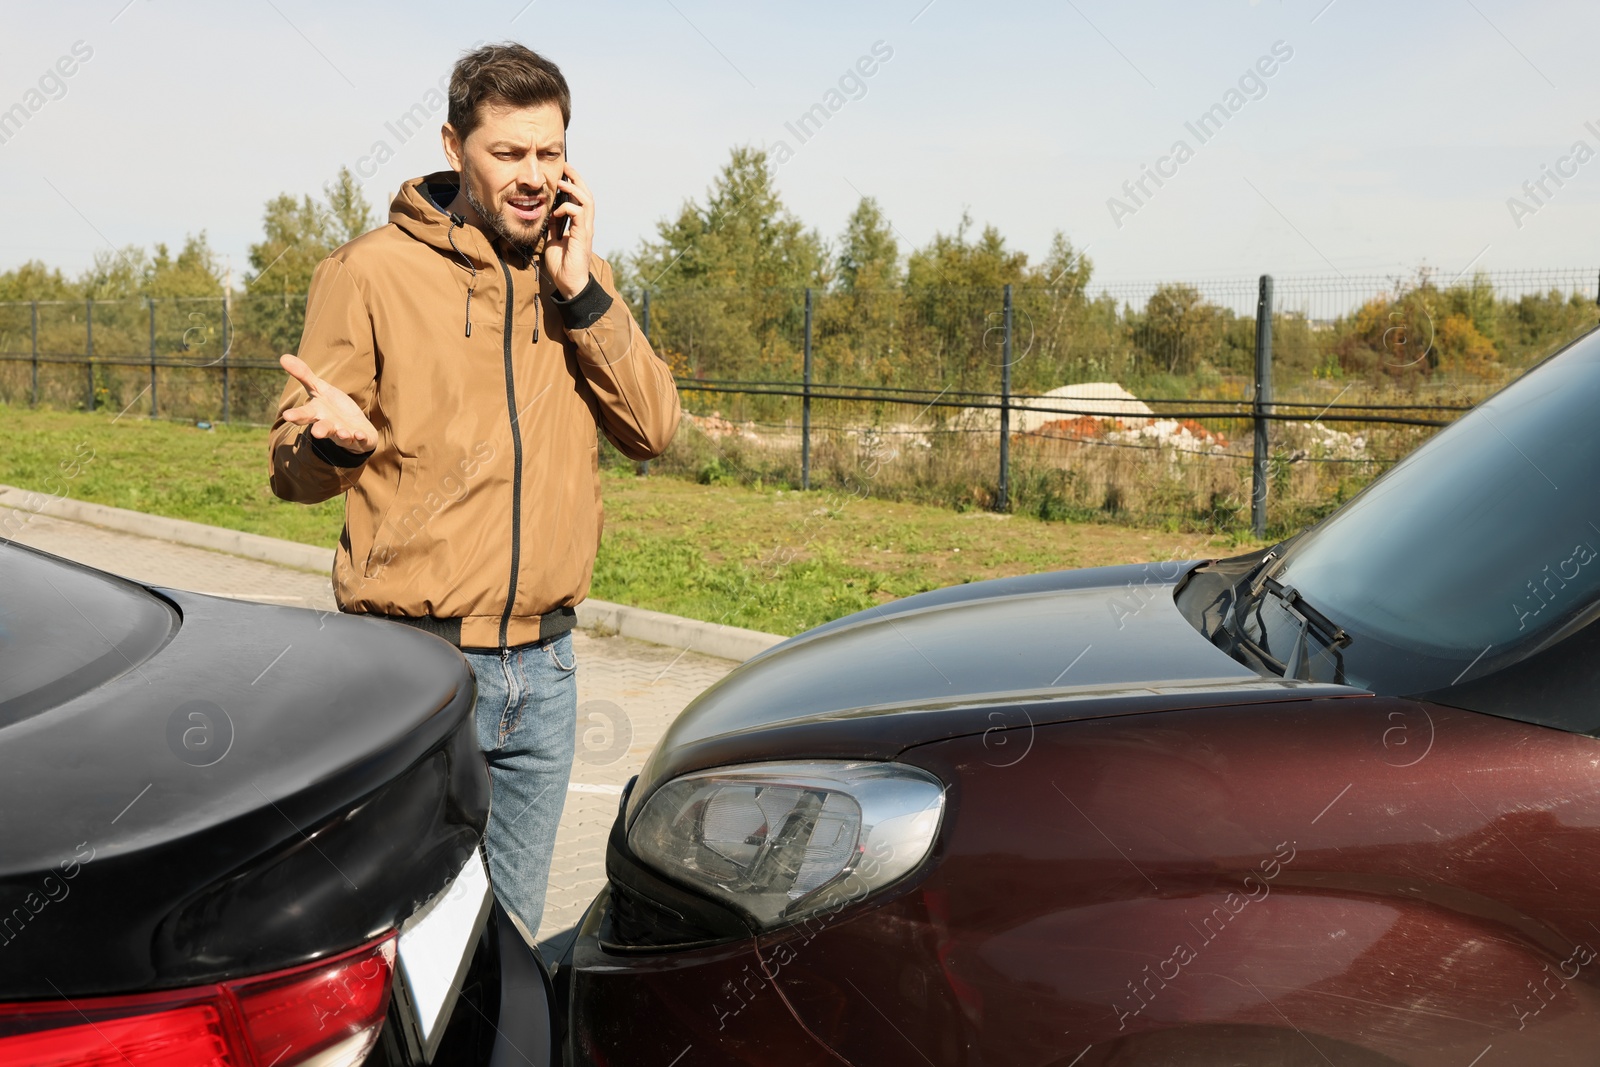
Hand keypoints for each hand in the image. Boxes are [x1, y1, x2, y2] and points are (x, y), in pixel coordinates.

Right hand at [279, 353, 377, 452]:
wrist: (354, 426)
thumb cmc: (334, 407)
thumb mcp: (320, 389)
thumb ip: (303, 375)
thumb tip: (283, 356)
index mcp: (317, 413)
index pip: (304, 414)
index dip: (296, 415)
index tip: (287, 416)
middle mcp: (329, 426)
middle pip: (322, 428)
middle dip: (319, 430)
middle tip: (315, 433)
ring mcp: (344, 433)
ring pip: (341, 436)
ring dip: (341, 435)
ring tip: (342, 432)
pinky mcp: (360, 438)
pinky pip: (361, 440)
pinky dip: (360, 438)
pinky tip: (359, 434)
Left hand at [544, 161, 592, 297]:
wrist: (569, 284)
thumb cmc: (562, 265)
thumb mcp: (553, 240)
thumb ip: (554, 227)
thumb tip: (548, 213)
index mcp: (580, 225)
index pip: (580, 199)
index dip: (574, 184)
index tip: (564, 172)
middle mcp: (586, 225)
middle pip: (587, 195)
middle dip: (577, 179)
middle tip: (566, 166)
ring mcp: (586, 230)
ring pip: (586, 201)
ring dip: (573, 189)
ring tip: (561, 181)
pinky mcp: (583, 236)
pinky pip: (578, 214)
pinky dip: (567, 207)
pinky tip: (557, 210)